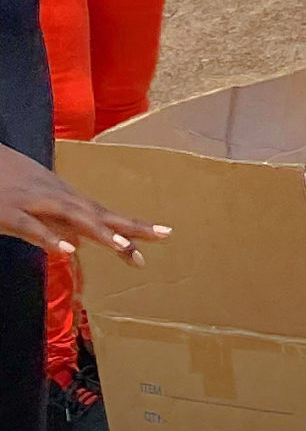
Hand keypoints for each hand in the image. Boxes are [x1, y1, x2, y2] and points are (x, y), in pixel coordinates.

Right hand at [0, 146, 166, 262]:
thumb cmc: (5, 180)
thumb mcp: (36, 202)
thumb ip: (56, 222)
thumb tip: (77, 241)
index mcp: (64, 197)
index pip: (104, 214)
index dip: (133, 225)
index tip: (164, 234)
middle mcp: (56, 197)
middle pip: (97, 213)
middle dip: (129, 227)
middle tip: (163, 236)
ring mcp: (33, 203)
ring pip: (71, 216)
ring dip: (98, 230)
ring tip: (123, 246)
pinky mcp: (9, 213)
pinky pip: (31, 227)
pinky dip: (49, 237)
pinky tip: (68, 250)